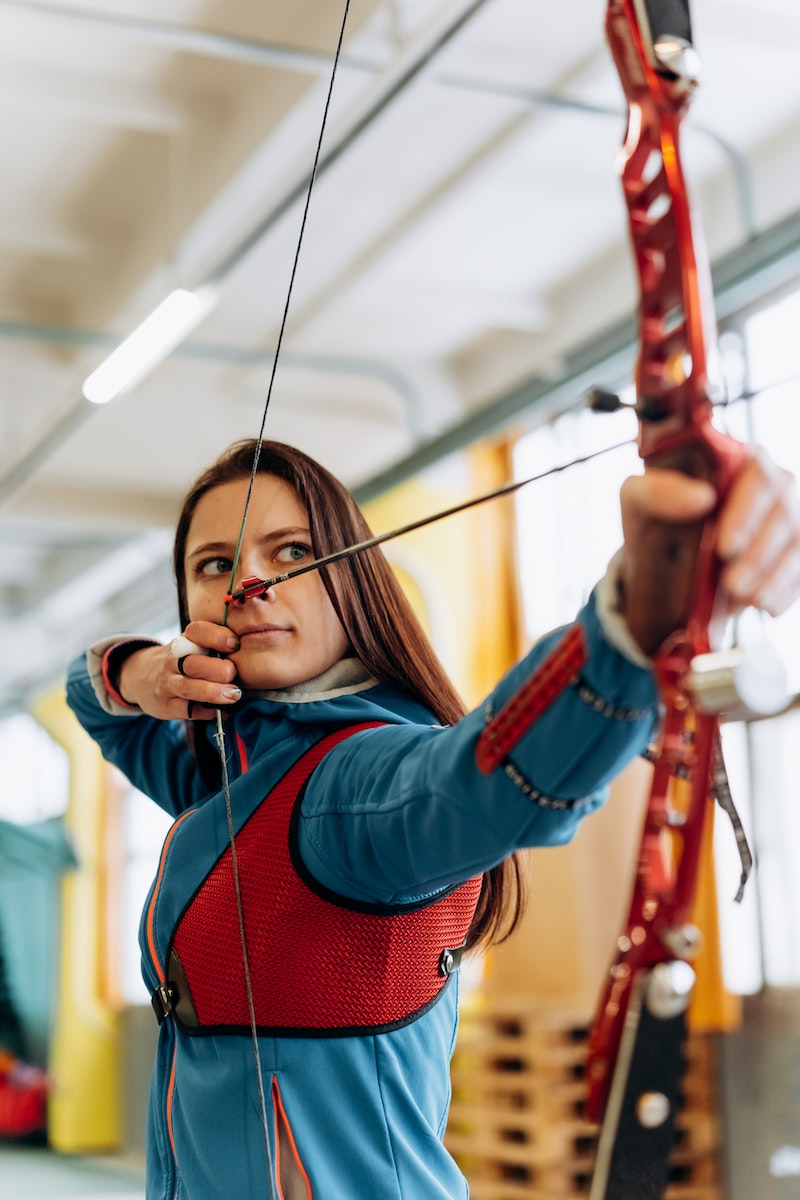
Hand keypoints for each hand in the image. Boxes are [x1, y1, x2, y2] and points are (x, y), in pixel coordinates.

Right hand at [117, 621, 241, 719]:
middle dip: (218, 670)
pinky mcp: (166, 706)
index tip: (235, 644)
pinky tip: (222, 712)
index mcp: (183, 642)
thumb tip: (252, 653)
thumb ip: (214, 647)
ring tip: (233, 695)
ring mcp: (167, 684)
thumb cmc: (180, 660)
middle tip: (234, 674)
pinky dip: (207, 712)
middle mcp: (173, 661)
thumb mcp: (191, 645)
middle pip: (193, 663)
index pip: (196, 632)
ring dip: (214, 692)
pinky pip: (187, 710)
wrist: (141, 677)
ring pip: (188, 687)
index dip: (217, 637)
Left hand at [619, 449, 799, 651]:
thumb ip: (657, 490)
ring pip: (797, 541)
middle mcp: (771, 482)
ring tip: (749, 599)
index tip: (725, 548)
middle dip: (759, 553)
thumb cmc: (654, 517)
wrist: (662, 559)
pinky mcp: (793, 550)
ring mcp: (787, 517)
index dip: (746, 513)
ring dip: (776, 575)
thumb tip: (700, 497)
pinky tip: (768, 605)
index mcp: (736, 459)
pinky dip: (787, 590)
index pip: (758, 475)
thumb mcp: (638, 500)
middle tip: (733, 584)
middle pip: (784, 511)